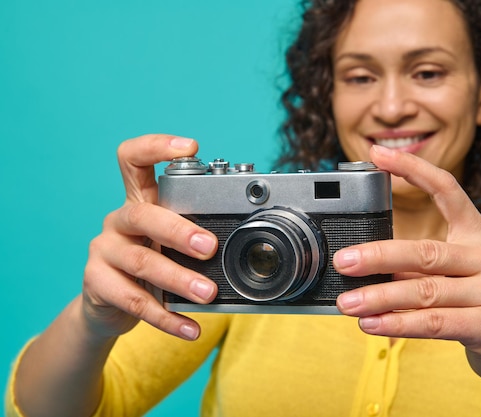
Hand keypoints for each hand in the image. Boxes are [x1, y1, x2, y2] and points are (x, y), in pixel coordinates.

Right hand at [82, 134, 218, 340]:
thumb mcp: (169, 240)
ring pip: (140, 262)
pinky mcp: (98, 284)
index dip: (156, 146)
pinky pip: (134, 302)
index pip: (133, 159)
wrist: (110, 304)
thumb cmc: (152, 261)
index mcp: (138, 201)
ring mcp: (104, 251)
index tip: (190, 146)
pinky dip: (167, 318)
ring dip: (177, 279)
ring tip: (208, 294)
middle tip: (210, 247)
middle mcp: (119, 220)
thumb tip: (250, 235)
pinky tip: (190, 328)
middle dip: (178, 230)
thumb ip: (195, 230)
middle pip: (143, 215)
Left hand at [335, 145, 480, 382]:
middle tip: (343, 261)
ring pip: (424, 292)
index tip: (377, 153)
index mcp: (476, 233)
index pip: (446, 189)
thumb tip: (361, 262)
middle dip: (378, 255)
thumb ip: (414, 264)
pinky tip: (370, 324)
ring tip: (347, 303)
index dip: (413, 168)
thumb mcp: (450, 272)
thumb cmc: (474, 300)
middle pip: (425, 251)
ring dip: (380, 298)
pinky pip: (433, 323)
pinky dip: (397, 325)